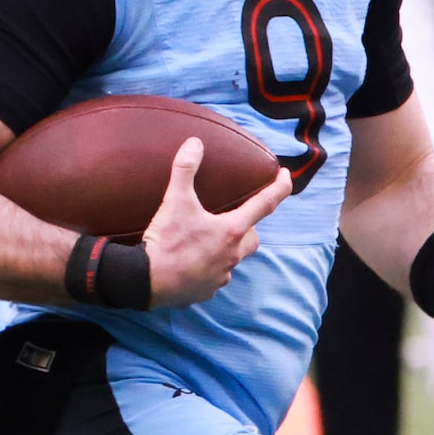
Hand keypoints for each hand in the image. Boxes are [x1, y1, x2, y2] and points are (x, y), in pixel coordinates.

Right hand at [142, 136, 290, 307]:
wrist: (147, 281)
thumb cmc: (167, 241)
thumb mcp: (175, 200)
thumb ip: (185, 169)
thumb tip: (194, 143)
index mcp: (231, 231)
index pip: (265, 204)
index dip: (280, 188)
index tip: (286, 176)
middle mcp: (232, 255)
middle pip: (252, 237)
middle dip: (248, 226)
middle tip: (234, 216)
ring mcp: (221, 276)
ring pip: (234, 258)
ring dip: (228, 248)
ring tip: (209, 239)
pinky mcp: (206, 290)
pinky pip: (215, 276)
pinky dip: (209, 267)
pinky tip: (193, 261)